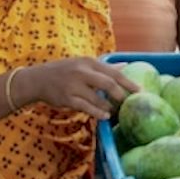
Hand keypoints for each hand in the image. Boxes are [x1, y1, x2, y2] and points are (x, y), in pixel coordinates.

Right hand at [18, 58, 138, 120]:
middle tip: (130, 104)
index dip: (129, 82)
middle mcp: (82, 72)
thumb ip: (104, 67)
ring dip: (110, 107)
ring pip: (98, 98)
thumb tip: (125, 65)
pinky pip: (86, 107)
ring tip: (117, 112)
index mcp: (88, 62)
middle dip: (122, 95)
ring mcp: (74, 85)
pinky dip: (97, 112)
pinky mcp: (67, 98)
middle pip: (108, 84)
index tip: (141, 91)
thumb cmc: (64, 71)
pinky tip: (105, 116)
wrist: (37, 79)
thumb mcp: (83, 64)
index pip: (113, 72)